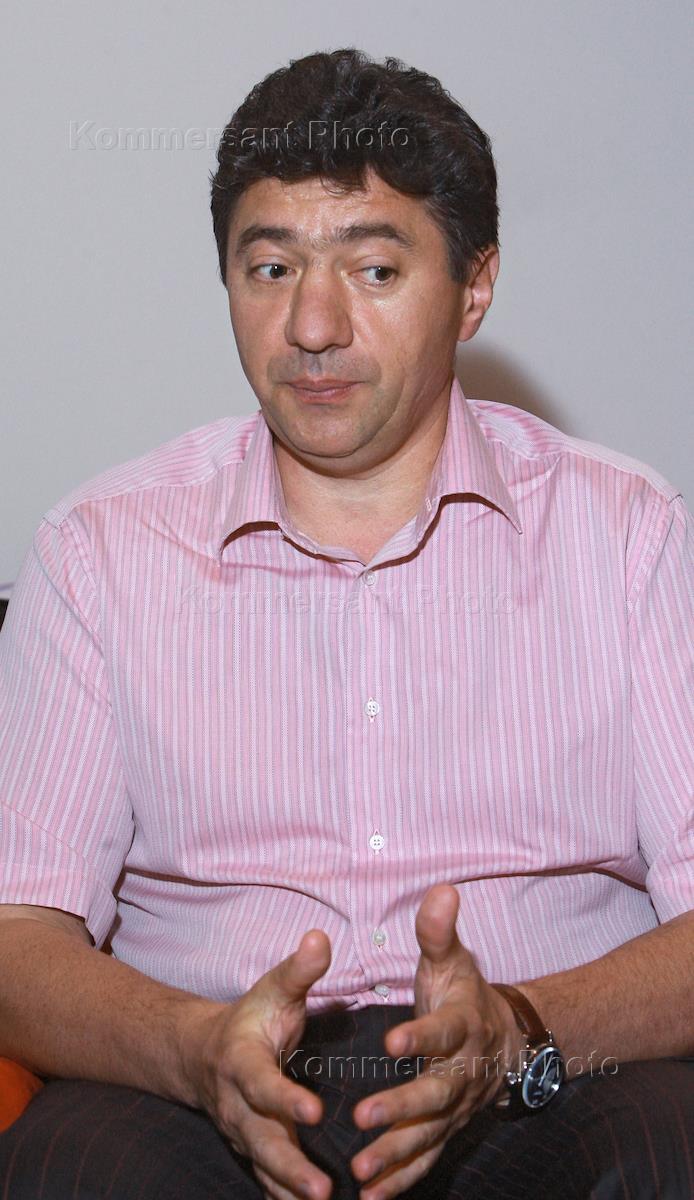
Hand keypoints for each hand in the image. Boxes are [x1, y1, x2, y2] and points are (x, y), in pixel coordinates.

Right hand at [180, 929, 332, 1199]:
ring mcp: (244, 1133)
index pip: (263, 1085)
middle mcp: (239, 1105)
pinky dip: (286, 1197)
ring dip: (291, 1190)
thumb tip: (321, 938)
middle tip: (322, 1189)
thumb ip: (299, 970)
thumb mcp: (273, 989)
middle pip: (262, 1141)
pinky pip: (268, 1180)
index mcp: (242, 1063)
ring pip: (265, 1168)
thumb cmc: (250, 1017)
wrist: (203, 1053)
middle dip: (290, 1167)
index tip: (315, 1112)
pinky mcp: (254, 1151)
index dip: (286, 1099)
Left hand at [350, 884, 524, 1199]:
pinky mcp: (447, 1130)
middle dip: (401, 1109)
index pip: (442, 1032)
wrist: (506, 1040)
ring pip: (430, 1135)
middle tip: (362, 1118)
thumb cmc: (466, 993)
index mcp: (462, 1026)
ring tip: (360, 1170)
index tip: (391, 1042)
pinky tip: (371, 1196)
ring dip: (396, 1154)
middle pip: (436, 1095)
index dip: (420, 1037)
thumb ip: (439, 931)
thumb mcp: (452, 959)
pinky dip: (402, 1180)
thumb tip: (440, 889)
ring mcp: (457, 1107)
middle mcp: (463, 1071)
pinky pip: (426, 1159)